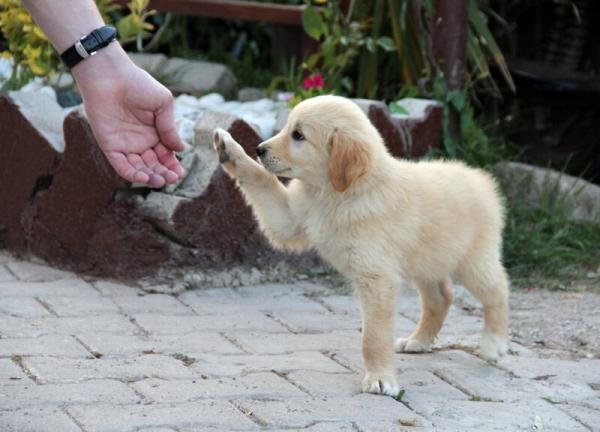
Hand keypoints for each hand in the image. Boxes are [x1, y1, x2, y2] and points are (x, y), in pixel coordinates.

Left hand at [73, 44, 184, 187]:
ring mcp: (125, 145)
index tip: (180, 173)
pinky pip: (121, 165)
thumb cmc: (138, 84)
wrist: (110, 75)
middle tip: (172, 179)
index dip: (173, 166)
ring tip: (160, 181)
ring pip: (139, 168)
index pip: (165, 155)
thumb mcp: (163, 104)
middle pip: (154, 165)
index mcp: (155, 133)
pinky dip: (132, 174)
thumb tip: (181, 149)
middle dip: (164, 174)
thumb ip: (170, 128)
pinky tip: (144, 177)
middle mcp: (140, 142)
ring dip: (150, 177)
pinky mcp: (109, 146)